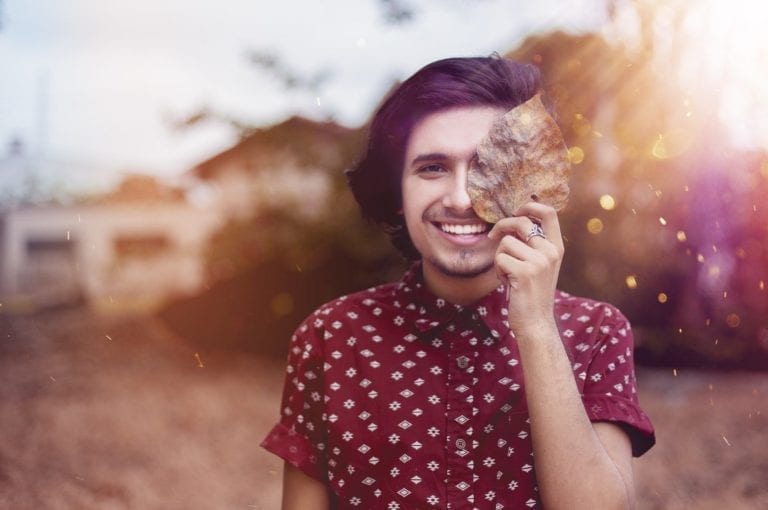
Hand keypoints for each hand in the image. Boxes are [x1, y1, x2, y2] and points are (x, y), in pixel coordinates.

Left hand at [487, 202, 563, 335]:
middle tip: (492, 236)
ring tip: (509, 274)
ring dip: (500, 258)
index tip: (516, 212)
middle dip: (501, 227)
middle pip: (520, 222)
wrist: (536, 322)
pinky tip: (508, 282)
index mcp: (556, 247)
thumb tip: (511, 222)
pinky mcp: (525, 272)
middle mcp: (551, 252)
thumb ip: (531, 244)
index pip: (549, 213)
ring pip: (505, 242)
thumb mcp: (539, 265)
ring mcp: (540, 261)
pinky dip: (498, 270)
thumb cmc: (531, 293)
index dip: (530, 205)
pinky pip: (499, 258)